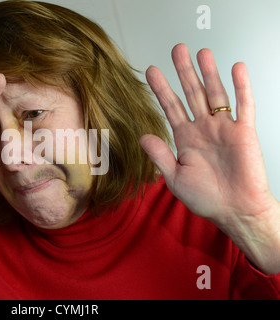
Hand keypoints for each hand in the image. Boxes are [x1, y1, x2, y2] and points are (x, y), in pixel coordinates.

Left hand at [140, 44, 279, 273]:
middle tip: (177, 50)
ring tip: (202, 52)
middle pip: (192, 94)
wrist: (235, 211)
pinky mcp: (244, 132)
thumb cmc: (206, 198)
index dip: (161, 89)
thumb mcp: (175, 177)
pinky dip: (241, 87)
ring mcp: (223, 128)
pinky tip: (236, 68)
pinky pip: (244, 105)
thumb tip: (143, 136)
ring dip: (209, 73)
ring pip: (215, 94)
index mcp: (185, 138)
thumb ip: (160, 155)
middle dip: (184, 72)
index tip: (151, 71)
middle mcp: (203, 129)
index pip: (171, 107)